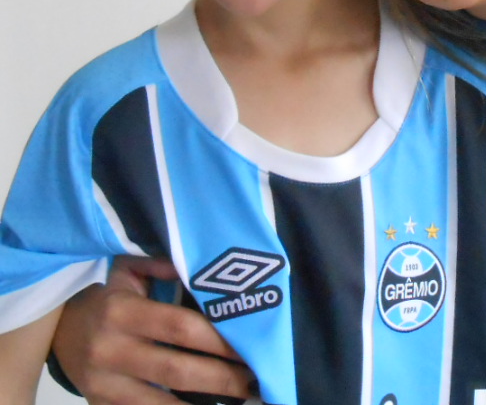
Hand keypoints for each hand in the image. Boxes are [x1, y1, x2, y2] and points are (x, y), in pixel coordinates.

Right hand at [51, 256, 254, 404]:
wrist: (58, 328)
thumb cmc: (109, 294)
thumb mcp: (130, 270)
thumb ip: (165, 265)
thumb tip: (206, 271)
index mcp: (122, 311)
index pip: (180, 327)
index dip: (219, 340)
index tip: (252, 346)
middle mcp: (111, 349)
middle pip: (177, 369)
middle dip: (222, 378)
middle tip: (256, 381)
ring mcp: (103, 383)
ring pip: (162, 401)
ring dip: (205, 404)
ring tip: (241, 400)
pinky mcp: (101, 403)